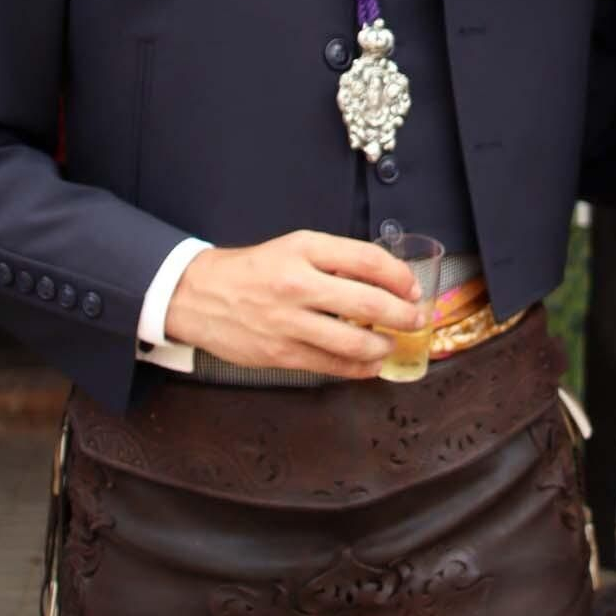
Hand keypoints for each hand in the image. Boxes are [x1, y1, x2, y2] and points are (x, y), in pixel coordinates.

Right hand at [163, 231, 426, 376]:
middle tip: (416, 318)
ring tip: (392, 343)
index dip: (398, 276)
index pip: (366, 259)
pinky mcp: (280, 354)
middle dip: (402, 314)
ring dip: (383, 345)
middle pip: (367, 302)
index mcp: (303, 250)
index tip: (412, 287)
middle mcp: (297, 284)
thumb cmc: (252, 270)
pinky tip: (369, 364)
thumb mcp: (294, 248)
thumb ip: (335, 260)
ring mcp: (288, 323)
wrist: (199, 295)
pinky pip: (331, 365)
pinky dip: (358, 367)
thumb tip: (384, 279)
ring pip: (353, 341)